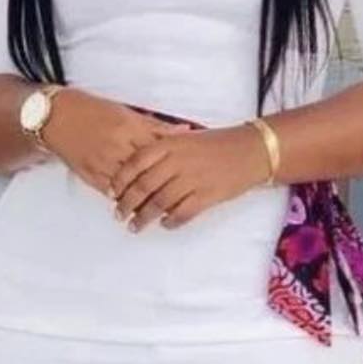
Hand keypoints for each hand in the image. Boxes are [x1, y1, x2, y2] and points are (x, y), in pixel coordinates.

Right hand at [40, 88, 188, 195]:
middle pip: (147, 172)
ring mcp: (102, 162)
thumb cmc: (91, 110)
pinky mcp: (89, 174)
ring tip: (160, 208)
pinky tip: (134, 206)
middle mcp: (117, 146)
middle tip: (180, 196)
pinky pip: (110, 191)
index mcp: (129, 127)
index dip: (176, 163)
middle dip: (163, 186)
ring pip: (130, 187)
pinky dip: (123, 199)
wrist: (56, 116)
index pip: (160, 149)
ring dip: (144, 199)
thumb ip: (155, 125)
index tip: (189, 174)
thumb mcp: (126, 112)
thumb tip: (184, 130)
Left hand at [110, 124, 272, 230]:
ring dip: (143, 217)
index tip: (111, 192)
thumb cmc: (217, 143)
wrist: (250, 150)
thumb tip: (135, 164)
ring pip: (159, 203)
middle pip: (143, 187)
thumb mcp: (185, 137)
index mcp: (170, 144)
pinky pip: (182, 213)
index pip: (135, 164)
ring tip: (135, 226)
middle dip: (126, 204)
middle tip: (119, 214)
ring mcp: (192, 180)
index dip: (120, 181)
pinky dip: (170, 221)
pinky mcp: (207, 196)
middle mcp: (178, 161)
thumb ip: (161, 147)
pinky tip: (164, 225)